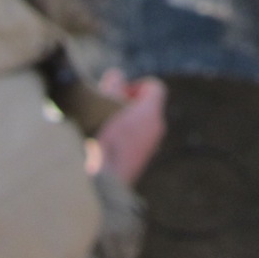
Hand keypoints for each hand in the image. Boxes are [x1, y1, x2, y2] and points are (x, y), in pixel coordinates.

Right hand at [90, 71, 167, 185]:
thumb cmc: (102, 138)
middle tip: (105, 107)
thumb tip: (116, 76)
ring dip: (123, 121)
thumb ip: (113, 83)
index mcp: (151, 112)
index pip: (154, 87)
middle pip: (146, 106)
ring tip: (102, 126)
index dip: (135, 85)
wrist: (103, 181)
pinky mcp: (140, 162)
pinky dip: (123, 137)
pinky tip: (103, 144)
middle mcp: (156, 128)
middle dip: (126, 102)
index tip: (117, 92)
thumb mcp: (104, 101)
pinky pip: (136, 140)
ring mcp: (150, 147)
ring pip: (141, 124)